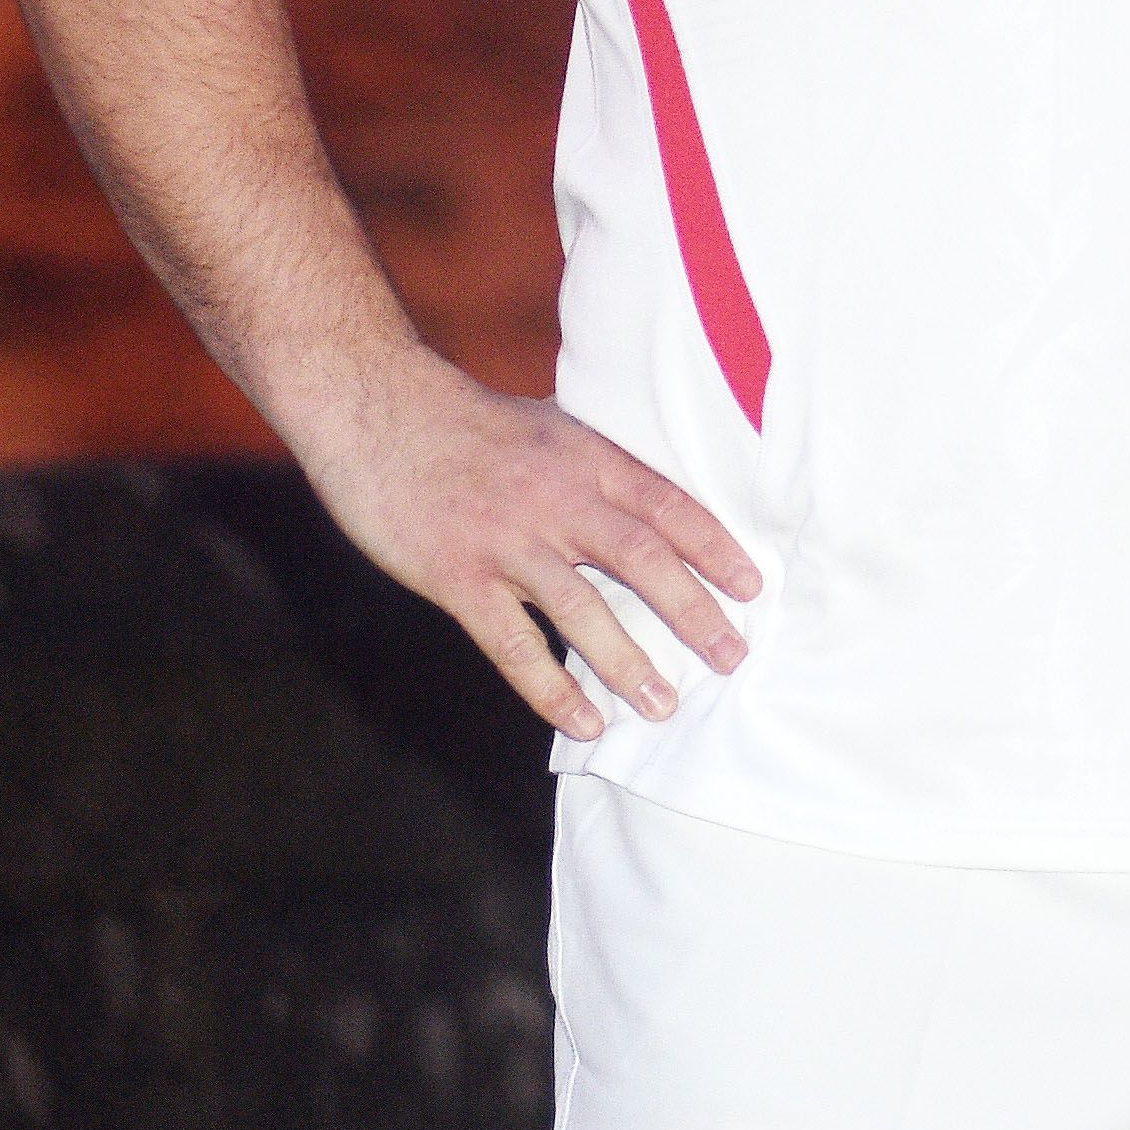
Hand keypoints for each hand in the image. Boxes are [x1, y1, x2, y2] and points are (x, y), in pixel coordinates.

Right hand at [293, 343, 759, 738]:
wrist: (377, 408)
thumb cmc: (466, 420)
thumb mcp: (548, 424)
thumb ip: (595, 462)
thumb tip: (647, 497)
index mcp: (586, 457)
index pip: (668, 505)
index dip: (714, 548)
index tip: (752, 587)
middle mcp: (557, 498)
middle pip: (641, 560)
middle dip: (693, 613)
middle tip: (732, 657)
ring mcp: (506, 540)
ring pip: (583, 612)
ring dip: (627, 664)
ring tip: (664, 706)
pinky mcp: (457, 577)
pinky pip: (513, 644)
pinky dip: (550, 688)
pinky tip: (582, 721)